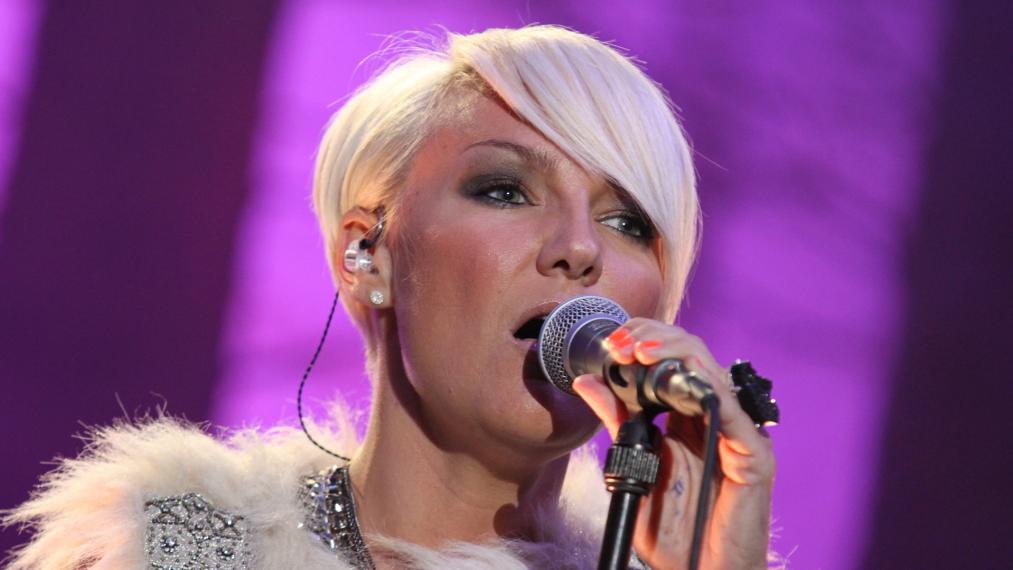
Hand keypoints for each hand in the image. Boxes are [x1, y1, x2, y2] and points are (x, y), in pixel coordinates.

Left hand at [572, 318, 773, 569]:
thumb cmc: (673, 531)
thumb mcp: (632, 467)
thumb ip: (616, 421)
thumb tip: (586, 380)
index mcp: (685, 415)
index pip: (670, 359)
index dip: (641, 341)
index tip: (609, 342)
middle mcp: (712, 416)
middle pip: (691, 355)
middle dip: (653, 339)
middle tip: (619, 343)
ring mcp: (735, 433)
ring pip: (712, 373)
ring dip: (676, 354)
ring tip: (640, 351)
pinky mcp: (753, 455)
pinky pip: (735, 414)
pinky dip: (709, 391)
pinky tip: (683, 381)